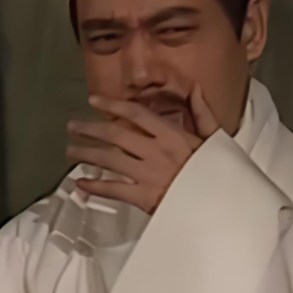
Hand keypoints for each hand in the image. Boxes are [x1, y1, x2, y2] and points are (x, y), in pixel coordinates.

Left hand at [66, 84, 219, 213]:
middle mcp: (156, 151)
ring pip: (109, 160)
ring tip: (70, 151)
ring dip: (86, 154)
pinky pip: (113, 190)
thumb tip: (195, 87)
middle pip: (115, 135)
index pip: (136, 114)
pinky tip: (81, 184)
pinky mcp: (144, 197)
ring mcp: (148, 175)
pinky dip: (95, 187)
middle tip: (72, 126)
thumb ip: (203, 113)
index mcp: (172, 135)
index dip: (112, 105)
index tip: (92, 100)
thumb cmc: (219, 171)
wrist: (222, 205)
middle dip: (90, 129)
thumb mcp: (215, 138)